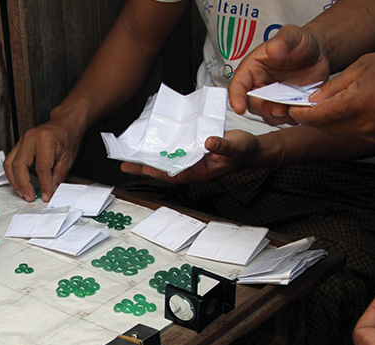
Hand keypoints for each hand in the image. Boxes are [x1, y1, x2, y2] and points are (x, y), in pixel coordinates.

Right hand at [3, 118, 83, 201]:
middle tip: (30, 197)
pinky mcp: (19, 145)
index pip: (41, 167)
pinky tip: (20, 183)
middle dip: (23, 185)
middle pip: (19, 165)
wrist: (64, 123)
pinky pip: (10, 161)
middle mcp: (30, 138)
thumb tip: (51, 191)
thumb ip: (58, 176)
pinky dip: (13, 174)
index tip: (46, 196)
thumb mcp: (68, 158)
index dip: (43, 185)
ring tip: (23, 193)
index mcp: (45, 139)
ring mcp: (22, 140)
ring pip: (10, 164)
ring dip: (14, 181)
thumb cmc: (68, 137)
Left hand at [120, 130, 260, 182]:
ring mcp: (189, 158)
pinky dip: (161, 145)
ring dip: (149, 155)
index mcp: (198, 171)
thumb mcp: (235, 147)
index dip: (157, 171)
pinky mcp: (190, 148)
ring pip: (165, 158)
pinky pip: (173, 148)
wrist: (249, 147)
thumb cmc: (243, 151)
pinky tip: (151, 140)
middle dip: (144, 166)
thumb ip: (222, 146)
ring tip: (131, 152)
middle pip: (163, 168)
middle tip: (125, 163)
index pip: (173, 174)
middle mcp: (191, 166)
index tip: (143, 166)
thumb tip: (208, 142)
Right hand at [229, 25, 329, 124]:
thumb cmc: (300, 44)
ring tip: (295, 105)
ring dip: (280, 116)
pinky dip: (291, 118)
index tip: (239, 108)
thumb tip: (274, 49)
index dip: (236, 98)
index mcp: (251, 70)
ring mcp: (269, 100)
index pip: (237, 85)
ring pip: (266, 116)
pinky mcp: (282, 107)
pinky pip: (282, 120)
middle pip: (252, 105)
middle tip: (281, 108)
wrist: (316, 54)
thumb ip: (284, 39)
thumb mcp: (293, 35)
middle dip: (265, 110)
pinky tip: (301, 107)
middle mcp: (257, 87)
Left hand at [289, 53, 374, 141]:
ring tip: (325, 106)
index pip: (314, 117)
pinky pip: (351, 132)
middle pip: (323, 127)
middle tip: (304, 107)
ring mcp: (370, 134)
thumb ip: (335, 85)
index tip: (292, 108)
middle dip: (311, 117)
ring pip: (336, 131)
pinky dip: (343, 124)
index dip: (299, 113)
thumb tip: (314, 98)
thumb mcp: (364, 66)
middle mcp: (362, 124)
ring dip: (326, 121)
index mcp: (356, 104)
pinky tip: (346, 111)